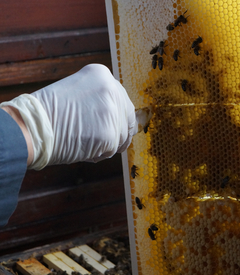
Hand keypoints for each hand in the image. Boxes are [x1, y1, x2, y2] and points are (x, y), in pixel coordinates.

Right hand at [1, 64, 136, 169]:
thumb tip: (119, 115)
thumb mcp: (78, 92)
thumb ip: (99, 98)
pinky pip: (113, 149)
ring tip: (85, 143)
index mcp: (102, 74)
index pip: (123, 99)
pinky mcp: (111, 134)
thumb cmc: (49, 113)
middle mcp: (112, 89)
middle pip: (128, 117)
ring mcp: (112, 112)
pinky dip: (99, 154)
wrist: (30, 126)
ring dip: (108, 144)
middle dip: (120, 132)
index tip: (112, 125)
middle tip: (107, 142)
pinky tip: (83, 149)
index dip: (119, 116)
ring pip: (122, 136)